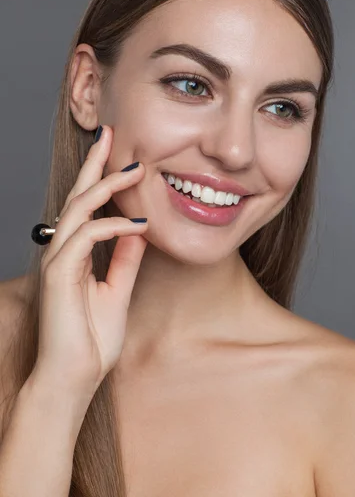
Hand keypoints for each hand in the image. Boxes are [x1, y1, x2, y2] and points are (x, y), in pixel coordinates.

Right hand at [33, 125, 147, 394]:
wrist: (73, 378)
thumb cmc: (91, 339)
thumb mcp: (118, 289)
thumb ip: (125, 259)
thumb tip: (138, 230)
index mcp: (75, 253)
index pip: (87, 207)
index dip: (100, 178)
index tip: (119, 155)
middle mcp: (62, 250)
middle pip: (77, 196)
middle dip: (94, 164)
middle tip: (110, 134)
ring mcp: (58, 261)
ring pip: (79, 209)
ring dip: (106, 186)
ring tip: (134, 169)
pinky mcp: (60, 274)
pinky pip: (86, 237)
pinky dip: (112, 226)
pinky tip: (137, 224)